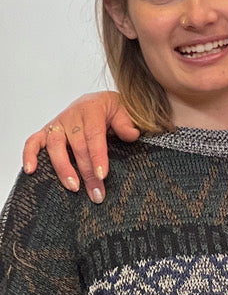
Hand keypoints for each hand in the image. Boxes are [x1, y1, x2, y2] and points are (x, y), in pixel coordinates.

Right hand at [22, 92, 137, 201]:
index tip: (102, 175)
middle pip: (77, 146)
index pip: (94, 135)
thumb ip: (127, 123)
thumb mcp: (124, 110)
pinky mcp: (46, 131)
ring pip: (55, 146)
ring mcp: (57, 124)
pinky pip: (33, 142)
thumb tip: (131, 135)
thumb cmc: (112, 110)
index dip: (98, 156)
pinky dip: (29, 155)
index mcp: (92, 109)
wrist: (97, 101)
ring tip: (73, 188)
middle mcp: (72, 116)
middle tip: (97, 193)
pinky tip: (31, 171)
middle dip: (87, 172)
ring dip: (63, 169)